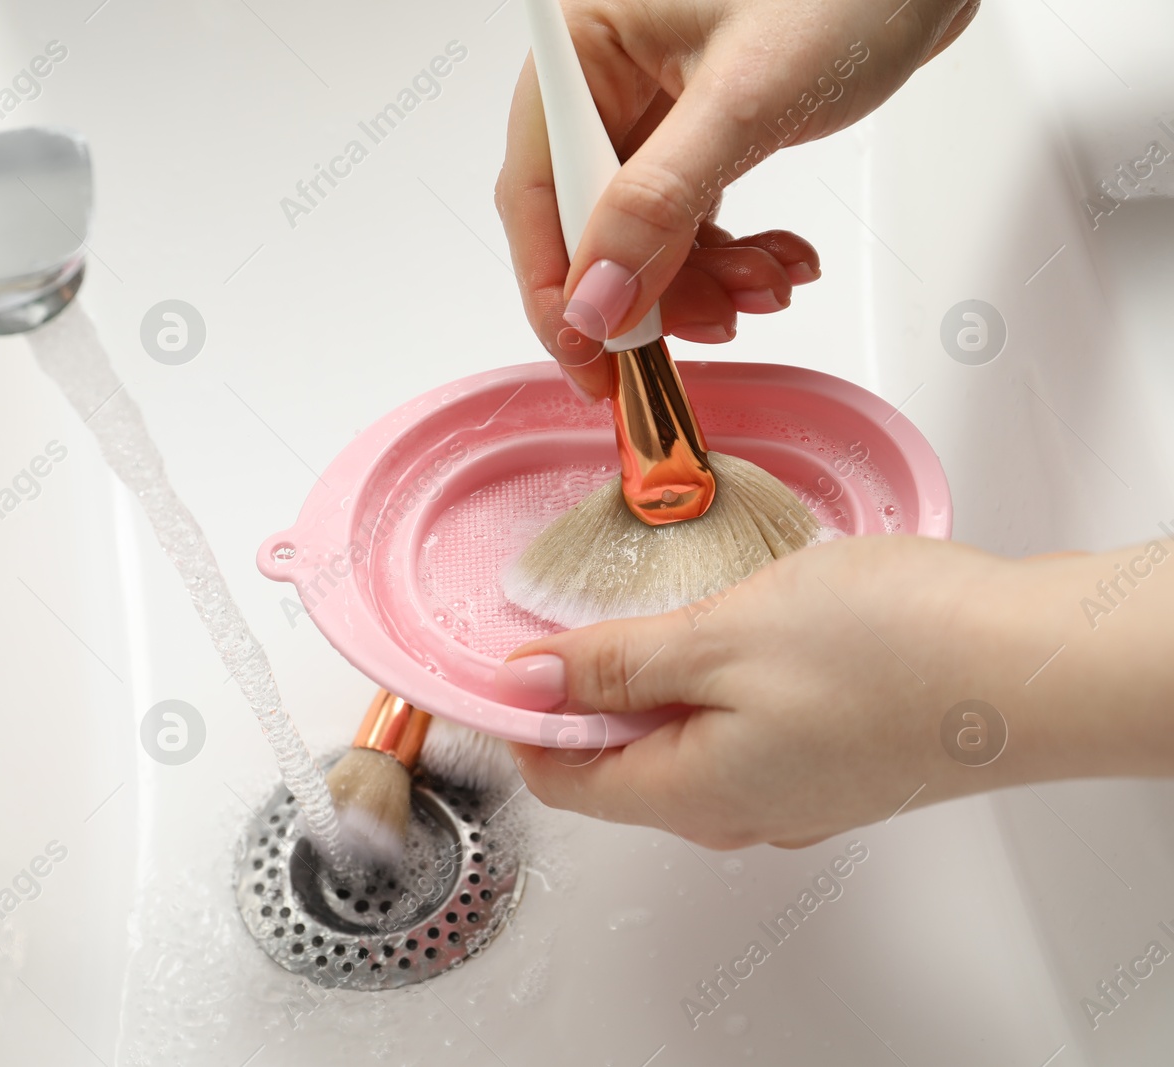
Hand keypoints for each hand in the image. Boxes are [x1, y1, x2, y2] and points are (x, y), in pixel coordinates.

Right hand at [496, 0, 979, 400]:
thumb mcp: (747, 98)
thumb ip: (660, 203)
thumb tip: (595, 302)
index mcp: (583, 46)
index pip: (536, 190)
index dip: (558, 285)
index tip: (591, 357)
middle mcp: (607, 76)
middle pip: (589, 221)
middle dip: (651, 287)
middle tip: (711, 324)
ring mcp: (655, 105)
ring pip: (644, 232)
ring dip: (702, 280)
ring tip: (770, 284)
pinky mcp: (704, 126)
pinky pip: (690, 217)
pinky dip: (731, 254)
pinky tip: (779, 260)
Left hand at [496, 535, 1173, 848]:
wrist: (1037, 666)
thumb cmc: (893, 653)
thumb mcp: (722, 639)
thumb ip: (615, 665)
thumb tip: (524, 682)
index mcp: (692, 794)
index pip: (561, 777)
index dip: (518, 715)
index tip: (498, 653)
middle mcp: (738, 810)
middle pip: (619, 760)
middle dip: (585, 691)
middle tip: (582, 607)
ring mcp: (791, 790)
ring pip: (682, 738)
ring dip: (654, 676)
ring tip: (667, 606)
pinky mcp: (833, 758)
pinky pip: (740, 727)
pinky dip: (715, 677)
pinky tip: (738, 624)